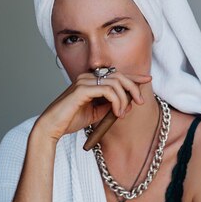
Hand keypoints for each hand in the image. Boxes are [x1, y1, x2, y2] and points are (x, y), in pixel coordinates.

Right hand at [34, 71, 151, 141]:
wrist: (52, 127)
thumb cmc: (71, 119)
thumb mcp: (96, 112)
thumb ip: (110, 105)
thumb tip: (128, 103)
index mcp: (90, 80)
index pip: (115, 74)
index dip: (133, 76)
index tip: (148, 79)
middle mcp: (87, 76)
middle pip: (119, 75)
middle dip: (133, 87)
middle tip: (140, 101)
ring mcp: (84, 81)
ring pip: (115, 83)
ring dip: (124, 99)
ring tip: (122, 114)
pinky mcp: (81, 89)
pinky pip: (108, 91)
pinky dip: (117, 101)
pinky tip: (117, 113)